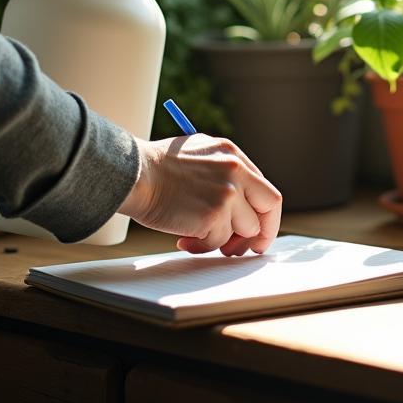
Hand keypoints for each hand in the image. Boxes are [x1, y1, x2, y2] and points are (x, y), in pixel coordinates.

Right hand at [119, 135, 282, 255]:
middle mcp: (236, 171)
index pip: (264, 188)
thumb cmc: (156, 167)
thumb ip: (223, 172)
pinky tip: (183, 237)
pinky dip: (202, 245)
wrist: (133, 174)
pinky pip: (218, 242)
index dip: (261, 213)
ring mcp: (228, 193)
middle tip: (243, 248)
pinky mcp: (214, 215)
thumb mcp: (199, 154)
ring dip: (221, 241)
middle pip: (270, 208)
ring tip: (195, 237)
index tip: (254, 229)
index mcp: (232, 154)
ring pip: (243, 230)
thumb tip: (239, 203)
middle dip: (261, 233)